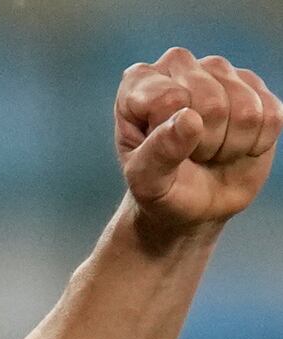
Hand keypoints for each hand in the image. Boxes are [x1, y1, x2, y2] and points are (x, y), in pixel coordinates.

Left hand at [120, 48, 276, 238]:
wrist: (192, 202)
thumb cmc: (160, 189)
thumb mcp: (147, 183)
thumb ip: (158, 154)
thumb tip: (189, 119)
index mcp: (138, 82)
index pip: (170, 99)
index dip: (174, 137)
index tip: (160, 152)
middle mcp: (179, 65)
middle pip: (213, 104)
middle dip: (205, 144)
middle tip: (189, 155)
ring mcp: (219, 70)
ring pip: (247, 110)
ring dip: (231, 145)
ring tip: (210, 151)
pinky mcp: (254, 85)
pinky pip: (272, 116)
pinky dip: (256, 144)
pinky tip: (235, 145)